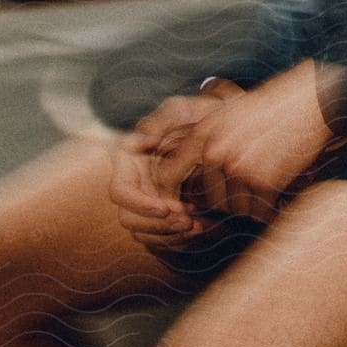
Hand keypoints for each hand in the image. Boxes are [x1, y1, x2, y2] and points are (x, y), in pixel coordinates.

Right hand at [109, 85, 239, 248]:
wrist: (225, 128)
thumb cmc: (199, 116)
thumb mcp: (181, 109)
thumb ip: (161, 119)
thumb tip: (142, 141)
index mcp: (129, 162)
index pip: (120, 193)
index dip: (139, 204)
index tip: (166, 208)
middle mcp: (135, 184)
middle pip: (131, 220)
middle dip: (158, 225)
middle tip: (188, 222)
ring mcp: (150, 200)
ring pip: (148, 232)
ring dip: (171, 235)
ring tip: (200, 226)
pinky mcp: (168, 212)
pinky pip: (166, 236)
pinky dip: (184, 237)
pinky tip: (208, 227)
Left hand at [155, 61, 340, 223]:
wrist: (314, 100)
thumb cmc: (278, 104)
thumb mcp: (232, 111)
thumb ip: (208, 139)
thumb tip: (184, 169)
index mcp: (204, 133)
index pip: (169, 173)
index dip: (172, 193)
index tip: (182, 203)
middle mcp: (216, 152)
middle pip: (209, 198)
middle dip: (229, 199)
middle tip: (250, 189)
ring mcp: (240, 168)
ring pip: (237, 208)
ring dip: (253, 204)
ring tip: (269, 187)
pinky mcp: (265, 181)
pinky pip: (262, 210)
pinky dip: (272, 208)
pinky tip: (281, 194)